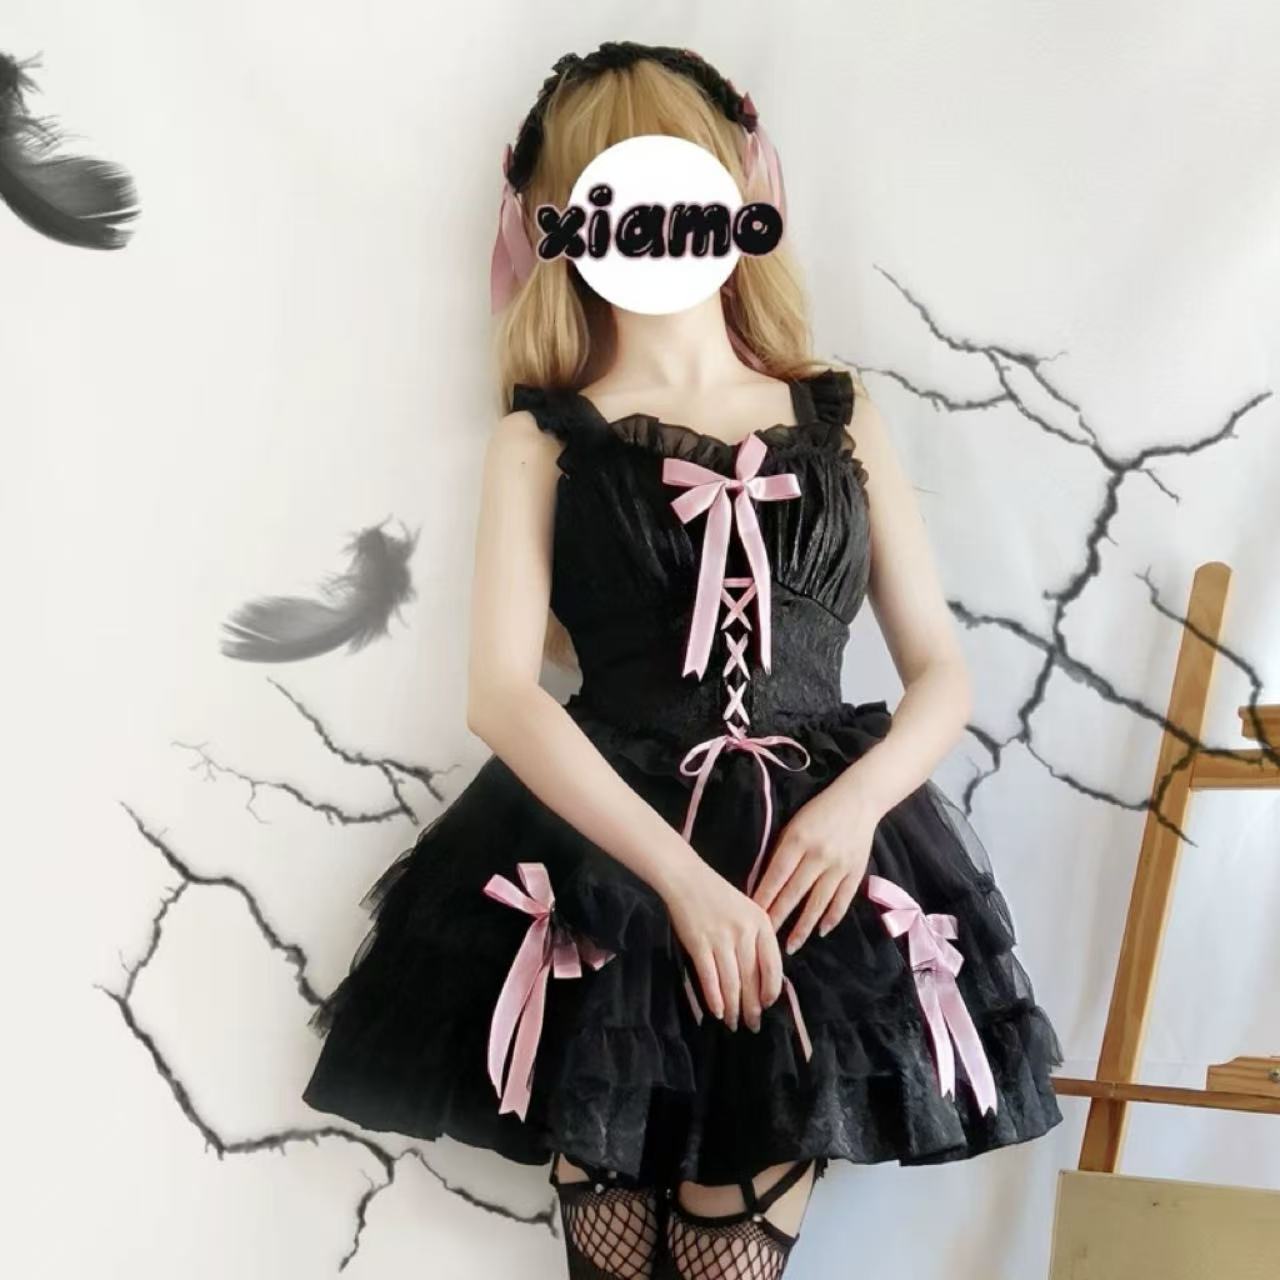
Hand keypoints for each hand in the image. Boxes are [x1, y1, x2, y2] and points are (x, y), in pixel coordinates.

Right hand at [661, 857, 782, 1032]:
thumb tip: (763, 977)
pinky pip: (710, 977)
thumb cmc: (718, 895)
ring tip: (733, 1022)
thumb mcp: (748, 910)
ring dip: (734, 1007)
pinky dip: (714, 997)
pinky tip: (717, 1011)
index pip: (773, 966)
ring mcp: (721, 938)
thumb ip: (758, 939)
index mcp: (761, 923)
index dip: (770, 990)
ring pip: (731, 982)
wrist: (686, 878)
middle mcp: (744, 932)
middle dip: (752, 1006)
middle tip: (752, 1025)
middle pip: (752, 978)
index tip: (767, 1005)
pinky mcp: (699, 943)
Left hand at [751, 780, 881, 953]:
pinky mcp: (856, 872)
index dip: (763, 898)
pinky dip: (831, 918)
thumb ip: (781, 852)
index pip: (776, 876)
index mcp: (798, 840)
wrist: (859, 800)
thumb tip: (763, 883)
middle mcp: (818, 855)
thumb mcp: (793, 824)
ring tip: (790, 946)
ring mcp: (839, 866)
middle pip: (794, 894)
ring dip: (803, 927)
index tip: (751, 917)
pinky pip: (842, 901)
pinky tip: (821, 931)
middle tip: (764, 939)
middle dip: (777, 918)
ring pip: (817, 903)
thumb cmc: (818, 811)